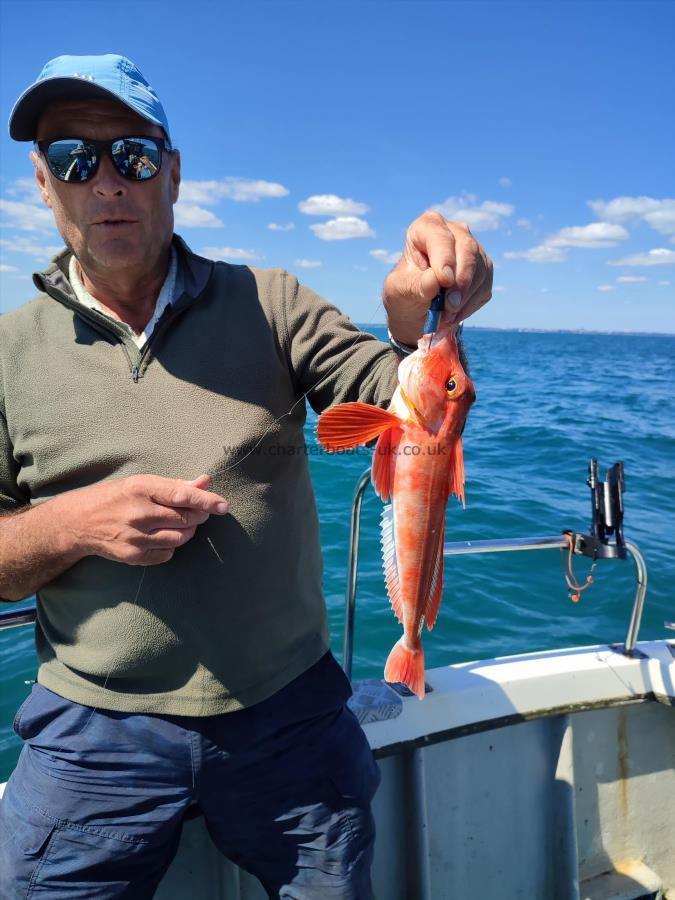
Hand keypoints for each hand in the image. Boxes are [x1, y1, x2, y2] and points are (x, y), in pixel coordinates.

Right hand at [58, 473, 228, 565]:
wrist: (77, 522)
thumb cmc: (115, 497)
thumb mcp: (141, 483)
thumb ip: (175, 485)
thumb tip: (205, 482)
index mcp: (141, 488)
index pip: (182, 495)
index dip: (206, 501)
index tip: (223, 506)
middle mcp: (138, 513)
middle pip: (186, 519)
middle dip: (198, 516)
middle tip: (197, 512)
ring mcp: (135, 536)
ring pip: (180, 538)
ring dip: (188, 531)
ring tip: (179, 523)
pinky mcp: (132, 555)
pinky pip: (167, 554)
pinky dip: (171, 546)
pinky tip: (161, 536)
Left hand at [383, 211, 493, 345]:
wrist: (416, 308)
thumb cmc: (403, 292)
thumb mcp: (399, 291)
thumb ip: (416, 285)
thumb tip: (436, 280)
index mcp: (427, 227)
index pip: (440, 236)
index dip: (444, 258)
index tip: (444, 281)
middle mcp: (454, 232)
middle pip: (467, 249)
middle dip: (460, 281)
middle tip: (449, 306)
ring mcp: (473, 250)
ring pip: (480, 270)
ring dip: (463, 299)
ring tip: (444, 316)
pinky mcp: (484, 270)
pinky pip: (485, 287)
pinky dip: (469, 305)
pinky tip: (453, 314)